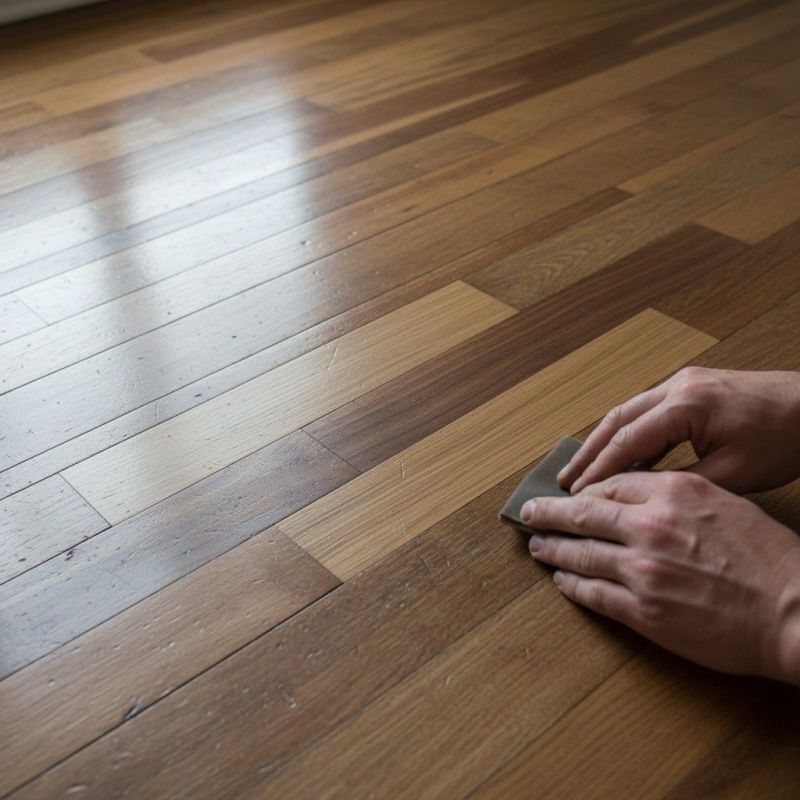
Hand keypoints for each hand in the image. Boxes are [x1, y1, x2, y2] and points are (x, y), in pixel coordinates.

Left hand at [521, 471, 799, 683]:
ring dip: (553, 549)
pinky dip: (572, 585)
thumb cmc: (767, 556)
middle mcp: (650, 526)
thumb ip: (675, 492)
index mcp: (673, 492)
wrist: (794, 611)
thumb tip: (636, 493)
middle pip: (583, 513)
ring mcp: (642, 570)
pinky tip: (562, 581)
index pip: (610, 484)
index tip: (570, 495)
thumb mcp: (723, 501)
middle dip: (549, 513)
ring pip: (580, 554)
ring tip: (537, 546)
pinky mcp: (643, 611)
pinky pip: (593, 594)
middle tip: (529, 513)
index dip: (583, 491)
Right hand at [558, 367, 799, 494]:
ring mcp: (683, 382)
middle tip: (564, 481)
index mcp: (686, 404)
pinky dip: (627, 434)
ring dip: (603, 441)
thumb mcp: (736, 473)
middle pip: (616, 419)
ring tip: (581, 470)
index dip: (599, 470)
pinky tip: (620, 456)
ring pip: (627, 412)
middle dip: (588, 452)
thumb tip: (642, 498)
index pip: (627, 440)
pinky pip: (646, 410)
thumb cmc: (786, 437)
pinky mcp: (691, 387)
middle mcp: (677, 385)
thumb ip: (683, 484)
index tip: (578, 495)